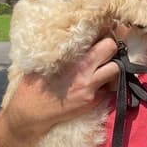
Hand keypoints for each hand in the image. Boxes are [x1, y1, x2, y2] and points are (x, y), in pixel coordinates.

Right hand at [0, 37, 119, 146]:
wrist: (30, 114)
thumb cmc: (33, 85)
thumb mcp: (43, 62)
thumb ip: (62, 50)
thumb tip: (75, 36)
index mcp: (73, 61)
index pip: (102, 41)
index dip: (105, 34)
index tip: (104, 32)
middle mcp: (86, 73)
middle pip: (112, 49)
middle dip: (111, 47)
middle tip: (104, 48)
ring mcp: (92, 89)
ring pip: (117, 70)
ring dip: (113, 66)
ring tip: (102, 65)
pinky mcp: (93, 102)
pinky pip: (109, 88)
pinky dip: (106, 83)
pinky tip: (95, 81)